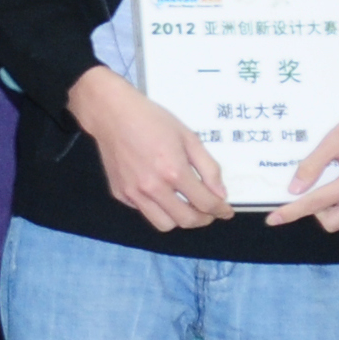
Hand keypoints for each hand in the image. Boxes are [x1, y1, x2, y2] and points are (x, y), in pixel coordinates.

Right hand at [69, 66, 228, 229]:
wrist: (112, 115)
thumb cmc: (152, 120)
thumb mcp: (188, 137)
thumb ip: (208, 167)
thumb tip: (219, 194)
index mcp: (173, 170)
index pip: (205, 203)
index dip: (220, 210)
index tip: (226, 211)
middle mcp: (153, 187)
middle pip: (186, 220)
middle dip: (204, 219)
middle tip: (208, 211)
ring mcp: (134, 193)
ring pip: (164, 224)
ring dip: (180, 219)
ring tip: (185, 206)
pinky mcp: (120, 194)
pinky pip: (144, 211)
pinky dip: (157, 207)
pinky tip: (160, 192)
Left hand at [266, 90, 338, 231]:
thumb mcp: (335, 139)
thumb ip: (313, 165)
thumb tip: (295, 190)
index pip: (317, 203)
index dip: (293, 211)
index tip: (274, 219)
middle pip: (333, 223)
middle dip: (318, 212)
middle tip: (316, 191)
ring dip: (337, 213)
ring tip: (336, 188)